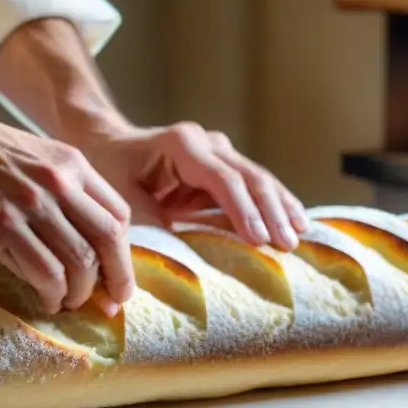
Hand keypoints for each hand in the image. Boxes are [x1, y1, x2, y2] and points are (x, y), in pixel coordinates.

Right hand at [0, 105, 134, 315]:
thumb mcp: (37, 161)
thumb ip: (65, 192)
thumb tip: (87, 244)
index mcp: (73, 166)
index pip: (118, 215)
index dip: (124, 253)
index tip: (117, 277)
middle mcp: (58, 184)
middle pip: (107, 241)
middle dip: (116, 279)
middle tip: (111, 303)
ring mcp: (30, 205)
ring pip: (79, 261)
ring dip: (80, 292)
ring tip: (69, 302)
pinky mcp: (0, 226)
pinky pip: (43, 271)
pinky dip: (52, 294)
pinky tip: (47, 300)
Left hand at [74, 122, 308, 250]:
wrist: (108, 146)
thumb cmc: (111, 172)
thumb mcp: (121, 200)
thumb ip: (148, 227)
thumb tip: (173, 265)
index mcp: (181, 144)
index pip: (222, 179)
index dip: (242, 211)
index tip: (258, 240)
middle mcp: (206, 142)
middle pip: (249, 177)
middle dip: (271, 212)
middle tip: (287, 244)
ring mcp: (220, 152)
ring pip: (258, 180)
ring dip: (280, 208)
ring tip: (300, 235)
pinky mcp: (225, 167)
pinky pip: (253, 187)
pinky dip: (273, 205)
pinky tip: (296, 222)